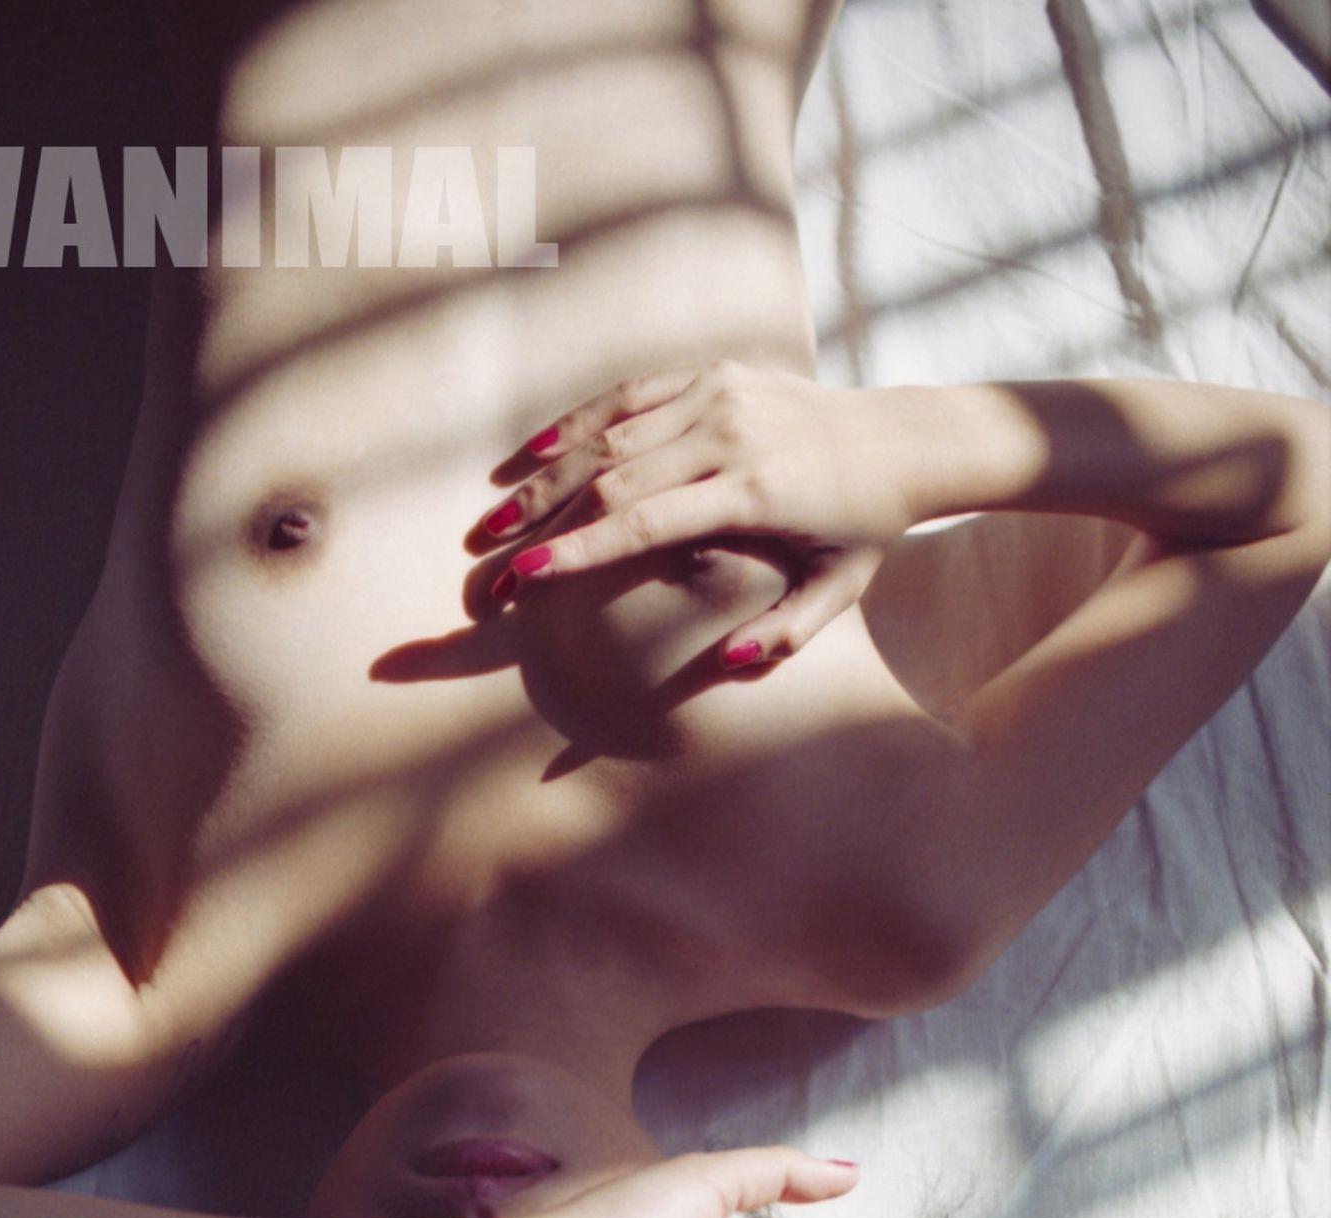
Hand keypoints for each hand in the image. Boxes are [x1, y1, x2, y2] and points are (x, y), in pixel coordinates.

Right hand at [476, 361, 924, 668]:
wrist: (902, 438)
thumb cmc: (863, 527)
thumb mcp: (838, 592)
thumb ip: (784, 634)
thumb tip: (729, 667)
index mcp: (756, 492)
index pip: (649, 521)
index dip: (583, 549)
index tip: (530, 575)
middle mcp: (730, 434)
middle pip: (612, 480)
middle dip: (544, 528)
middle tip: (492, 572)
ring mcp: (718, 396)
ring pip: (610, 437)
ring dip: (545, 482)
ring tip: (494, 522)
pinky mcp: (712, 373)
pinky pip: (629, 395)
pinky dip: (576, 423)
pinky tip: (530, 455)